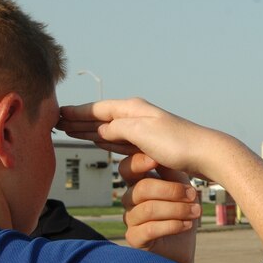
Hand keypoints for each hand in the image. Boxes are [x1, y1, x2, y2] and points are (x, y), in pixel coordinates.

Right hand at [57, 98, 223, 177]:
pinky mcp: (150, 144)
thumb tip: (100, 128)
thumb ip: (117, 128)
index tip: (56, 114)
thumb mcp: (141, 133)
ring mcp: (143, 130)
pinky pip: (120, 139)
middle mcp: (136, 116)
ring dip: (89, 129)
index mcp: (132, 109)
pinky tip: (100, 140)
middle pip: (100, 117)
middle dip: (79, 119)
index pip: (97, 109)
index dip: (76, 113)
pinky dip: (106, 139)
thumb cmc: (176, 142)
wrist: (205, 154)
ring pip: (109, 128)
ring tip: (71, 130)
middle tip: (56, 122)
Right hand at [120, 153, 198, 262]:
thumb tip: (162, 153)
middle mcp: (130, 200)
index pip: (127, 168)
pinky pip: (149, 229)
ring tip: (195, 212)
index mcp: (138, 183)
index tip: (157, 160)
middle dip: (172, 191)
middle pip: (142, 189)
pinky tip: (186, 225)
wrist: (185, 246)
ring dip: (177, 209)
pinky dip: (172, 225)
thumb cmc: (182, 212)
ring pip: (148, 209)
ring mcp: (130, 219)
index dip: (139, 162)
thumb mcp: (181, 187)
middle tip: (194, 195)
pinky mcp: (134, 239)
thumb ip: (171, 171)